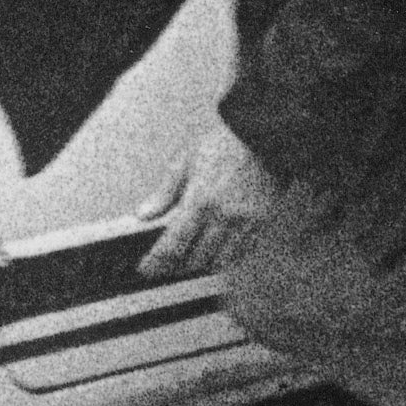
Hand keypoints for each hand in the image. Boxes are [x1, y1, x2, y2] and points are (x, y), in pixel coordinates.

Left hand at [137, 123, 281, 280]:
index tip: (147, 268)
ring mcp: (244, 223)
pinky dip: (224, 259)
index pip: (174, 244)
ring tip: (187, 259)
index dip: (157, 262)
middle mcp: (222, 217)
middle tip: (164, 265)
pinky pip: (240, 253)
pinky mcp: (260, 223)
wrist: (262, 137)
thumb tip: (144, 214)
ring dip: (200, 264)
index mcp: (200, 200)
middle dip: (176, 266)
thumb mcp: (185, 162)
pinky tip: (214, 253)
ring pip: (218, 261)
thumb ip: (164, 192)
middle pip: (195, 258)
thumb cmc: (222, 145)